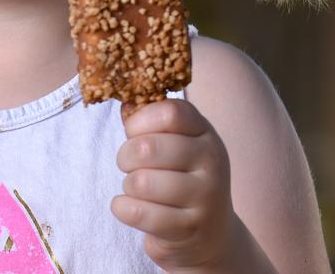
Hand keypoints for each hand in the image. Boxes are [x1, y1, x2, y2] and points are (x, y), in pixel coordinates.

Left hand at [112, 99, 236, 272]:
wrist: (212, 233)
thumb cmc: (183, 179)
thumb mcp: (178, 145)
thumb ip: (152, 122)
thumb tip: (125, 100)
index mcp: (206, 134)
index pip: (171, 113)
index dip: (140, 120)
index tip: (132, 131)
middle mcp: (212, 163)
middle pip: (147, 148)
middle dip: (125, 156)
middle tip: (129, 164)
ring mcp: (204, 199)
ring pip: (140, 182)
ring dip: (128, 185)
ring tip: (139, 189)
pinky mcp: (187, 229)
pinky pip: (136, 212)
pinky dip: (122, 208)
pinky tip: (132, 208)